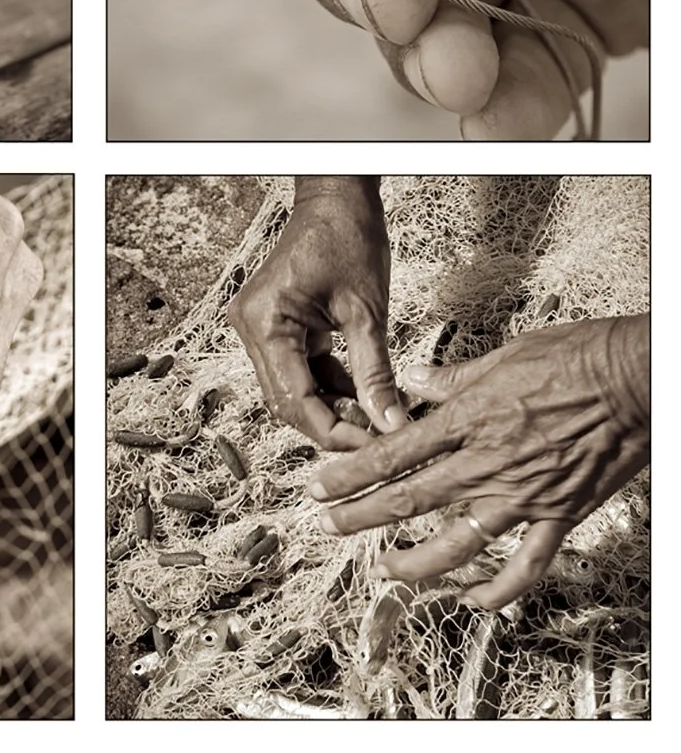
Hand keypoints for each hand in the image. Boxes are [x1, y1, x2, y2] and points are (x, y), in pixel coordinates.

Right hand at [228, 177, 403, 449]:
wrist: (334, 197)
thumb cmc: (347, 237)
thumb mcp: (367, 312)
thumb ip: (375, 373)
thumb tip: (390, 424)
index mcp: (267, 324)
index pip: (295, 401)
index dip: (334, 432)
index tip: (373, 447)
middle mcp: (251, 327)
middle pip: (287, 401)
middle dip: (332, 424)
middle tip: (376, 437)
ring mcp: (257, 325)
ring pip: (291, 388)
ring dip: (331, 405)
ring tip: (374, 413)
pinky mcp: (271, 322)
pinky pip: (296, 367)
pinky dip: (327, 383)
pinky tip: (359, 390)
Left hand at [309, 314, 649, 608]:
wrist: (636, 377)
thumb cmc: (575, 357)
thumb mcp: (502, 355)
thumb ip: (452, 377)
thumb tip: (412, 380)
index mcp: (469, 417)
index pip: (394, 452)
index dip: (351, 472)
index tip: (318, 485)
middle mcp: (488, 460)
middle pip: (410, 497)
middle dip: (361, 515)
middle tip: (327, 526)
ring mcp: (524, 493)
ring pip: (458, 540)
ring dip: (416, 561)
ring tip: (385, 569)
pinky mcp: (561, 513)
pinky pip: (526, 563)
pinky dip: (500, 588)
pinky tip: (474, 600)